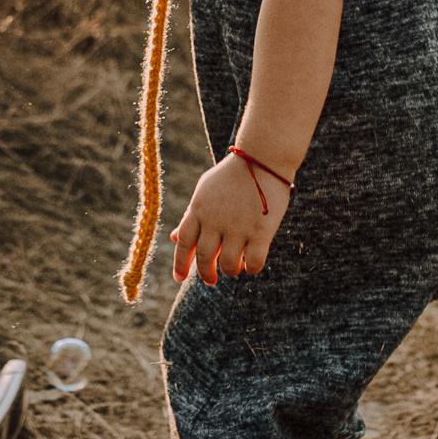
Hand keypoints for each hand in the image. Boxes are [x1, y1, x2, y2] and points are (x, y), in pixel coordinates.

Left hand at [169, 150, 290, 284]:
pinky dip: (250, 268)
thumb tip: (174, 238)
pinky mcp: (261, 230)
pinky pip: (253, 263)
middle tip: (210, 280)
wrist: (263, 158)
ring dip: (229, 271)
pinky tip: (251, 263)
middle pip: (203, 257)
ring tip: (234, 267)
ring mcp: (238, 226)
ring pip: (228, 265)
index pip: (183, 242)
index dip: (180, 263)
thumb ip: (190, 216)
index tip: (178, 278)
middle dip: (205, 274)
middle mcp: (216, 220)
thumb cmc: (232, 176)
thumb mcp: (205, 192)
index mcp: (199, 209)